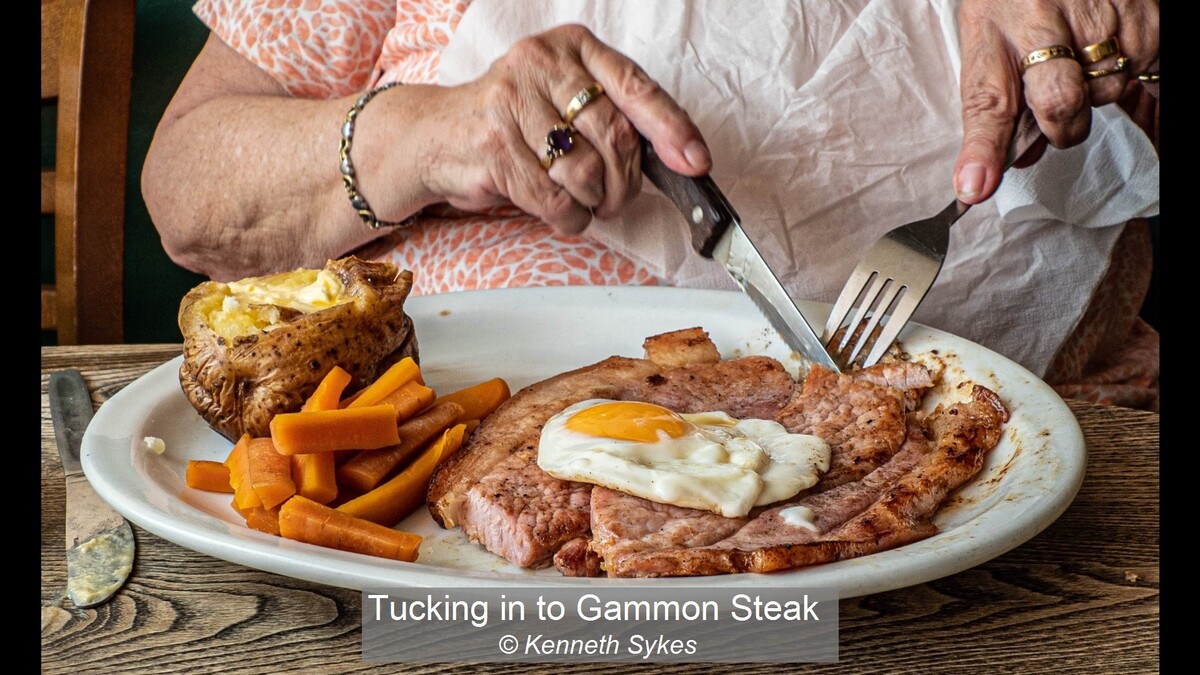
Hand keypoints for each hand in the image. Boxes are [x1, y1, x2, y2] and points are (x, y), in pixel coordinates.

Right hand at [417, 24, 711, 233]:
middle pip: (615, 135)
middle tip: (619, 199)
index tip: (695, 160)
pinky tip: (562, 210)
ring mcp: (512, 104)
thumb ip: (613, 113)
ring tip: (583, 201)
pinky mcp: (493, 147)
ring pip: (585, 172)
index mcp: (571, 46)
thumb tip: (680, 153)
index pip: (635, 86)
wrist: (437, 136)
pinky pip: (553, 199)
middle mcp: (540, 64)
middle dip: (626, 182)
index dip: (671, 128)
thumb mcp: (564, 96)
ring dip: (595, 202)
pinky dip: (569, 218)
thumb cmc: (514, 120)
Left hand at [952, 0, 1158, 203]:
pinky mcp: (1143, 13)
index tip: (974, 187)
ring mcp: (1098, 12)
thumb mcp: (990, 39)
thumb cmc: (1017, 1)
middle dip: (1061, 126)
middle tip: (1057, 113)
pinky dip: (1128, 70)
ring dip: (1094, 91)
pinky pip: (1142, 71)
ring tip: (1081, 57)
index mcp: (993, 27)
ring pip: (1104, 92)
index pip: (987, 102)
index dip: (983, 150)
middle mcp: (1042, 15)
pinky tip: (1111, 51)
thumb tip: (1007, 165)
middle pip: (1060, 104)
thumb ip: (997, 105)